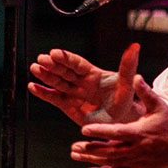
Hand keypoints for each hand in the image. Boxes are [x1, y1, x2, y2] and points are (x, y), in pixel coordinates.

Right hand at [27, 43, 141, 125]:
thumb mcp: (127, 83)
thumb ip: (128, 66)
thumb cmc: (124, 100)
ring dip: (45, 75)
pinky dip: (43, 92)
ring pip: (57, 82)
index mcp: (92, 73)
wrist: (120, 120)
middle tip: (41, 59)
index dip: (66, 58)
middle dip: (52, 65)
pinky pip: (54, 98)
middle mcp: (80, 81)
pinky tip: (33, 86)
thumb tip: (135, 47)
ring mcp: (73, 93)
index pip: (76, 64)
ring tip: (34, 68)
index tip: (55, 53)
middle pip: (64, 71)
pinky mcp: (68, 106)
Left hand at [70, 75, 167, 167]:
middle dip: (91, 149)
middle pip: (110, 151)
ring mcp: (136, 160)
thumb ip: (146, 92)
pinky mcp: (136, 167)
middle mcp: (136, 149)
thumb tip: (135, 76)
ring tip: (74, 154)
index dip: (100, 131)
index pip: (117, 133)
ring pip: (111, 162)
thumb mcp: (159, 106)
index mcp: (140, 132)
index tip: (84, 129)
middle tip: (74, 146)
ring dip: (92, 160)